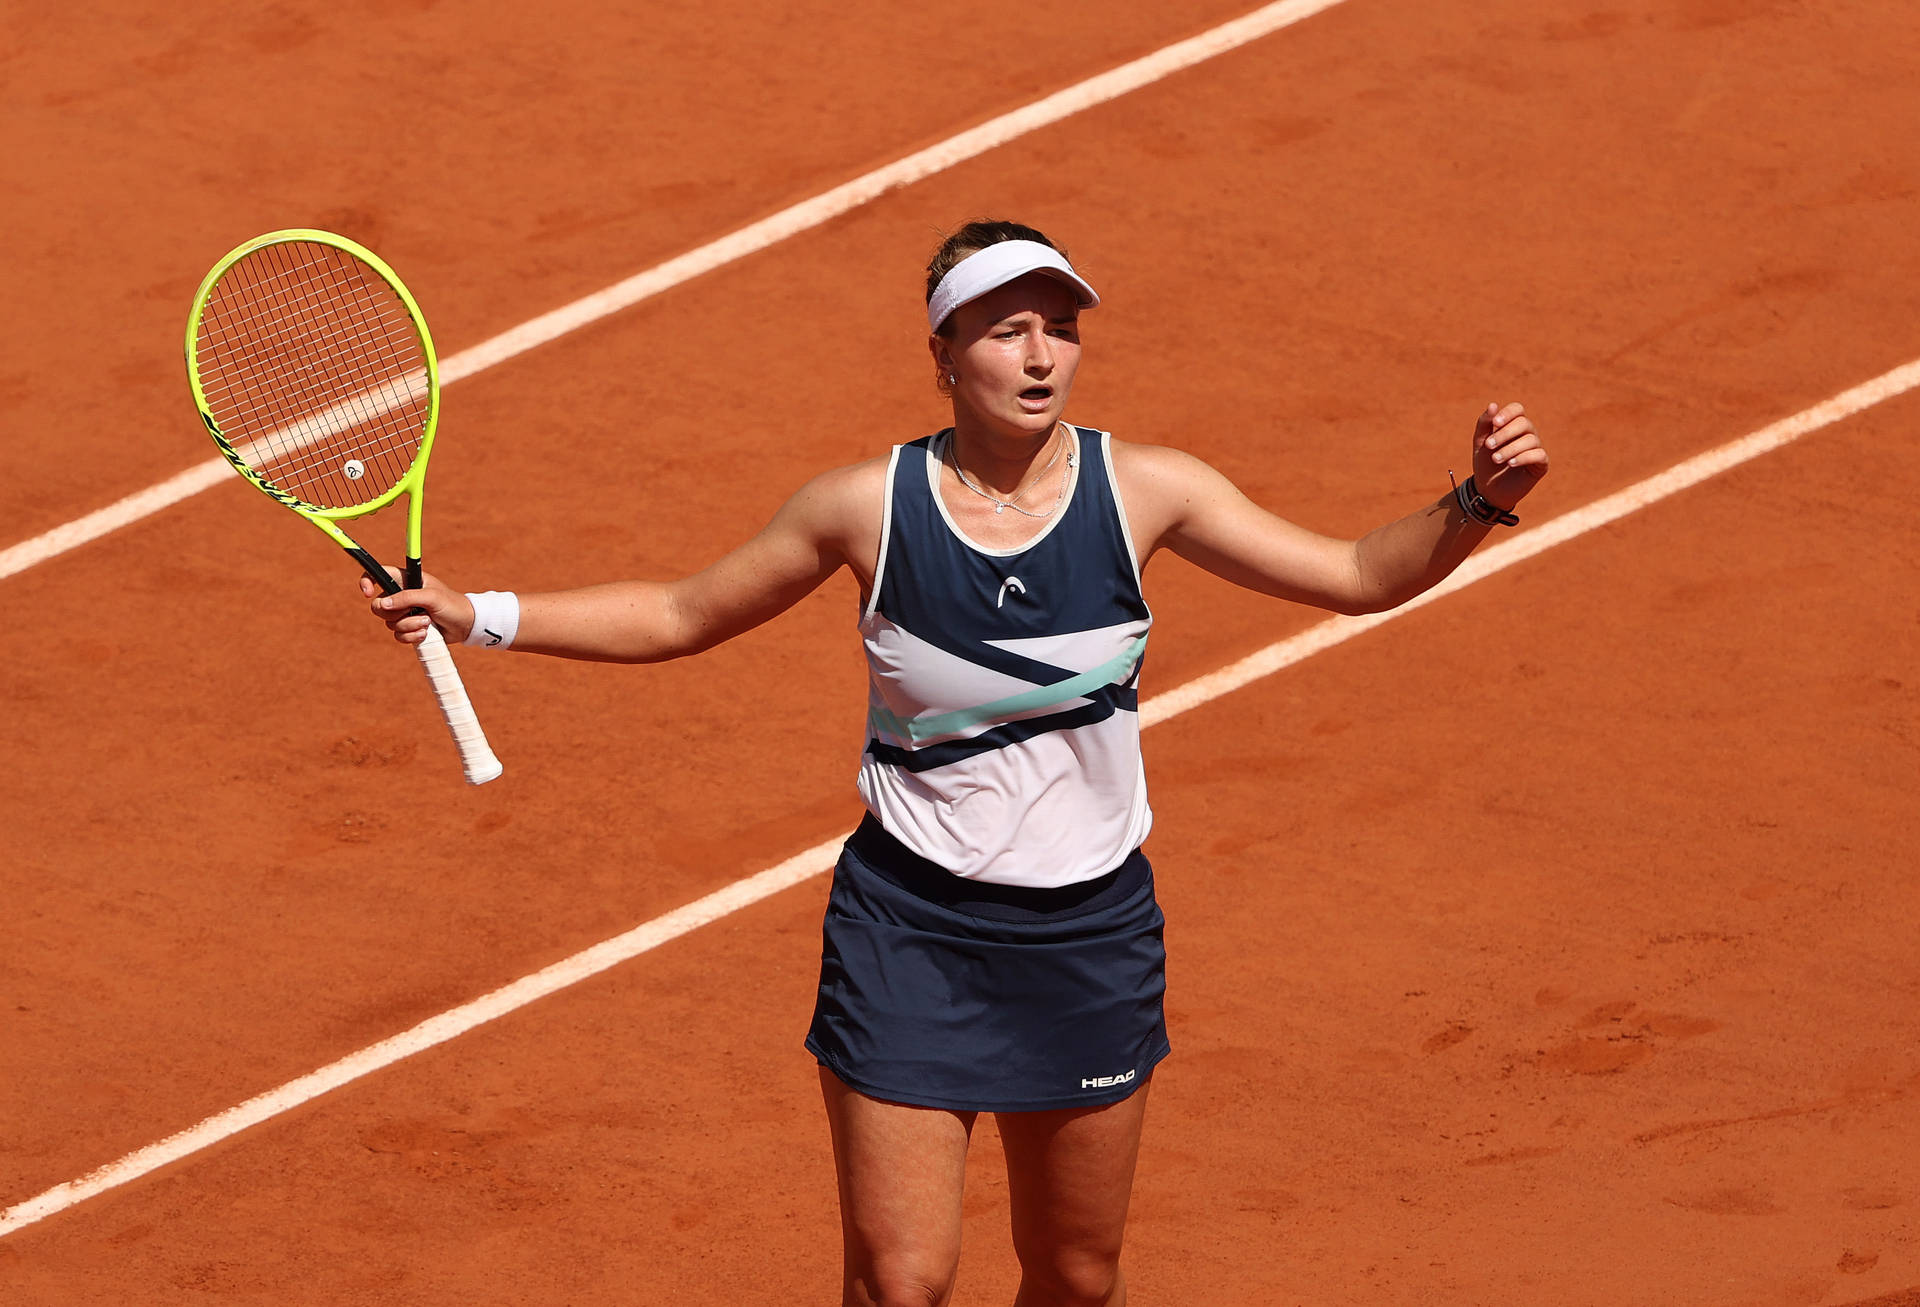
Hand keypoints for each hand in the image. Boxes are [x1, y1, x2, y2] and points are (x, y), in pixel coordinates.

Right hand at [358, 567, 473, 645]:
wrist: (466, 625)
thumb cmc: (452, 605)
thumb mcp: (431, 597)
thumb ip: (407, 598)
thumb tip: (383, 604)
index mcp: (405, 580)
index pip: (377, 574)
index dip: (367, 581)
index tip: (368, 593)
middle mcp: (401, 595)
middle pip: (378, 606)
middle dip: (395, 613)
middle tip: (413, 612)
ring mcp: (404, 613)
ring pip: (389, 623)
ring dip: (409, 625)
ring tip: (428, 622)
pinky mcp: (408, 628)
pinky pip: (398, 636)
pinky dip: (411, 636)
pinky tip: (426, 633)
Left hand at [1470, 401, 1548, 509]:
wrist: (1488, 489)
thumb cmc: (1485, 464)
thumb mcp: (1480, 443)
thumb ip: (1485, 424)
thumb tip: (1493, 404)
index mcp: (1512, 426)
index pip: (1517, 409)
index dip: (1508, 413)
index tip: (1495, 423)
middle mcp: (1527, 434)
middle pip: (1524, 423)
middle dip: (1505, 433)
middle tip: (1489, 446)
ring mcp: (1536, 448)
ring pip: (1531, 440)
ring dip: (1510, 448)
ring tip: (1495, 459)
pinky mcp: (1541, 464)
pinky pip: (1539, 455)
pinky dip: (1524, 457)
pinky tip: (1511, 463)